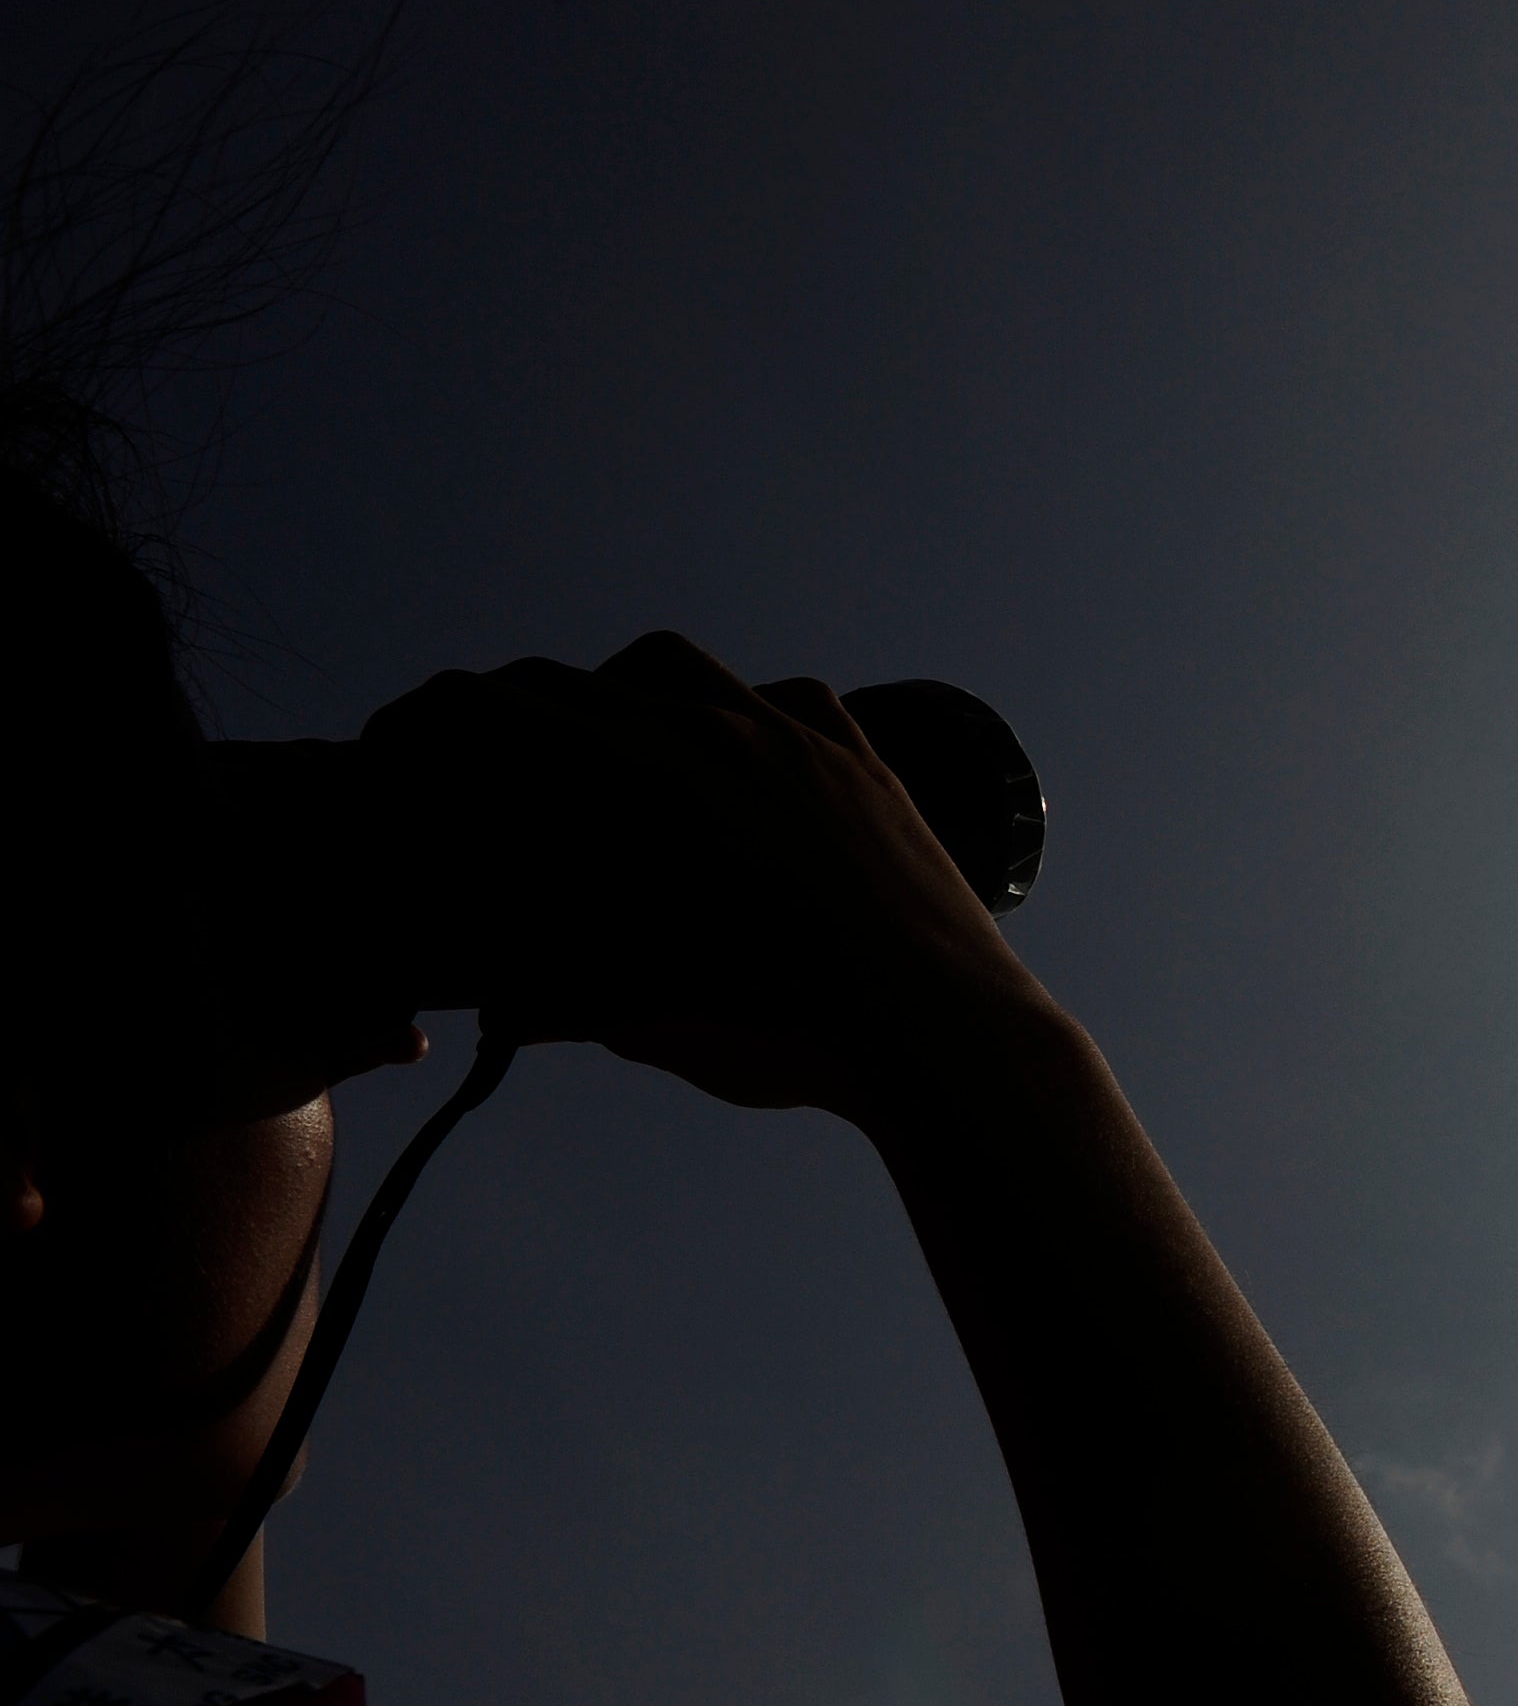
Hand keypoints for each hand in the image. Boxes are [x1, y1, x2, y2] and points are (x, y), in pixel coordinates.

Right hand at [360, 633, 1053, 1120]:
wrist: (938, 1025)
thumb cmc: (782, 1035)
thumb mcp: (648, 1019)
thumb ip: (562, 995)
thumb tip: (498, 1007)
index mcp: (637, 784)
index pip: (498, 714)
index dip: (430, 722)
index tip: (391, 744)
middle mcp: (710, 733)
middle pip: (573, 682)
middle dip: (511, 707)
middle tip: (475, 742)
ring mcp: (793, 735)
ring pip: (678, 669)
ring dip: (622, 689)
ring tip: (603, 736)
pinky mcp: (859, 759)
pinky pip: (790, 700)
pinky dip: (745, 713)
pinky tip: (739, 751)